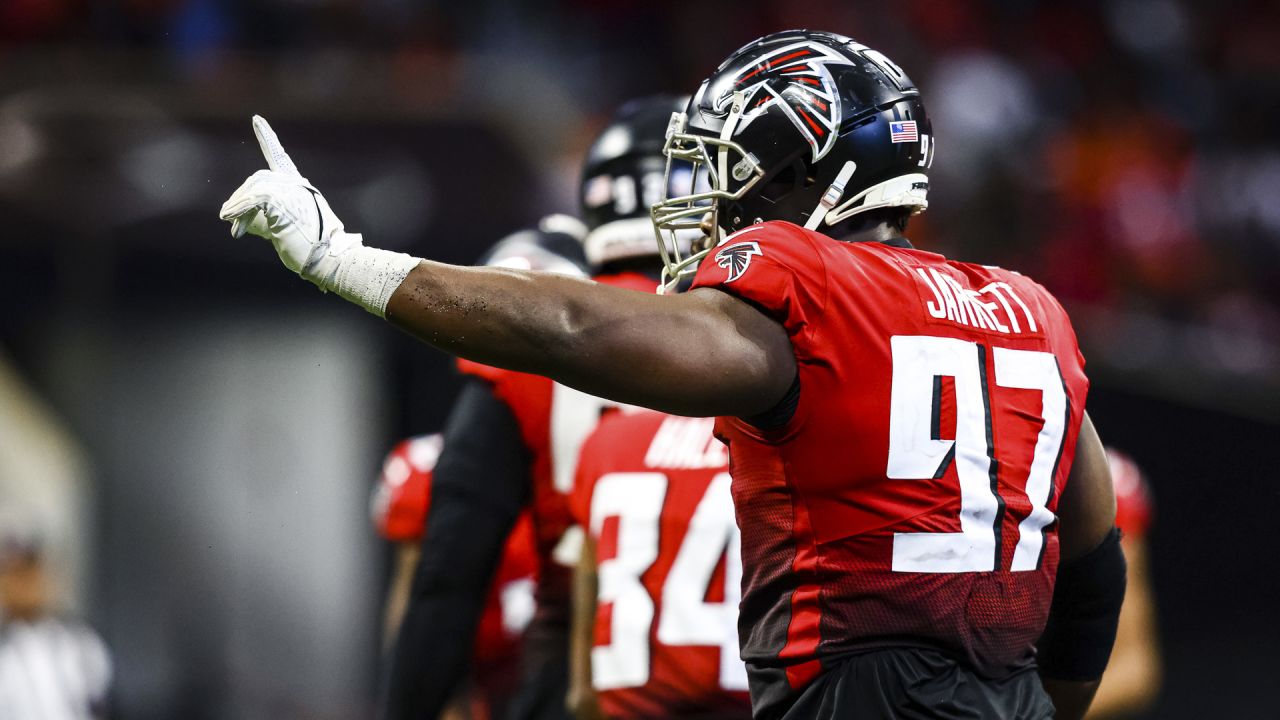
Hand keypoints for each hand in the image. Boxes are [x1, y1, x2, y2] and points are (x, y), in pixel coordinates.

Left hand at [219, 116, 362, 286]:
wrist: (328, 260)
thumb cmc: (308, 249)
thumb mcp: (281, 228)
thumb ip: (261, 216)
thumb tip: (234, 214)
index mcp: (301, 188)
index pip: (279, 158)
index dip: (267, 138)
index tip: (257, 119)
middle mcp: (298, 185)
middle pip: (259, 178)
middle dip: (241, 198)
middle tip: (228, 218)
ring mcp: (294, 191)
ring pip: (255, 189)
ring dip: (238, 207)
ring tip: (232, 225)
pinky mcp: (285, 201)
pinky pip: (253, 200)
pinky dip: (239, 210)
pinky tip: (231, 220)